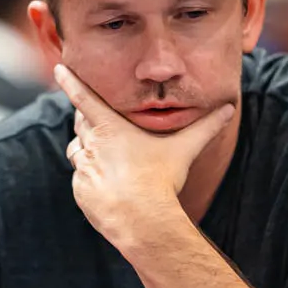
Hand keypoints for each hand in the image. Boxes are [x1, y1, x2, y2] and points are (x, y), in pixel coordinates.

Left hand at [55, 64, 233, 245]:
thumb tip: (229, 109)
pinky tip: (109, 187)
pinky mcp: (80, 190)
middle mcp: (92, 145)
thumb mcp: (184, 149)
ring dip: (88, 151)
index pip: (84, 98)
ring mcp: (83, 169)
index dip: (70, 82)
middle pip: (82, 124)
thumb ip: (206, 128)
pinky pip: (81, 179)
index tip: (58, 68)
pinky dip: (90, 179)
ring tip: (109, 161)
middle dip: (88, 121)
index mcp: (110, 128)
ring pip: (78, 151)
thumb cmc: (161, 180)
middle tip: (101, 126)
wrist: (142, 219)